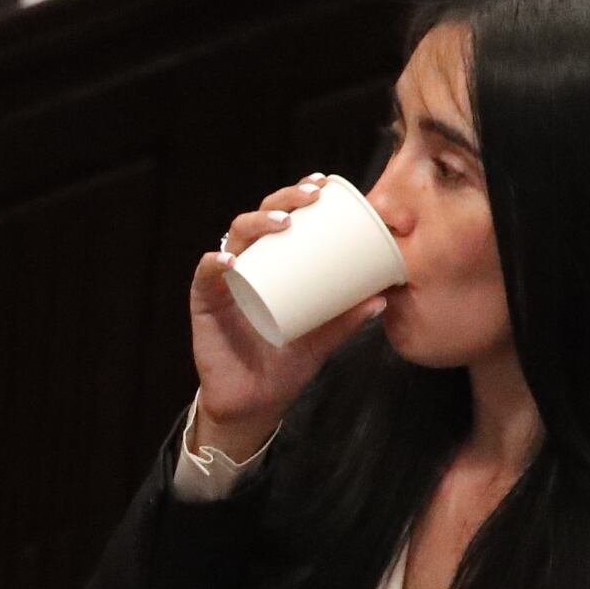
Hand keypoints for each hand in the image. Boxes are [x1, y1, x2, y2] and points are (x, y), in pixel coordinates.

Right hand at [188, 180, 387, 460]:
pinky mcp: (205, 303)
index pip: (282, 219)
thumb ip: (348, 319)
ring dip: (256, 223)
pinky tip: (230, 260)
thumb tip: (384, 297)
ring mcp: (225, 282)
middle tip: (310, 199)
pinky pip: (205, 277)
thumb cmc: (286, 365)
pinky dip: (214, 264)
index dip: (298, 195)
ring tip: (282, 225)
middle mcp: (248, 265)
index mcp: (274, 265)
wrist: (256, 404)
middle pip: (259, 219)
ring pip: (234, 238)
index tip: (323, 185)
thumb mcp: (324, 339)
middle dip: (283, 200)